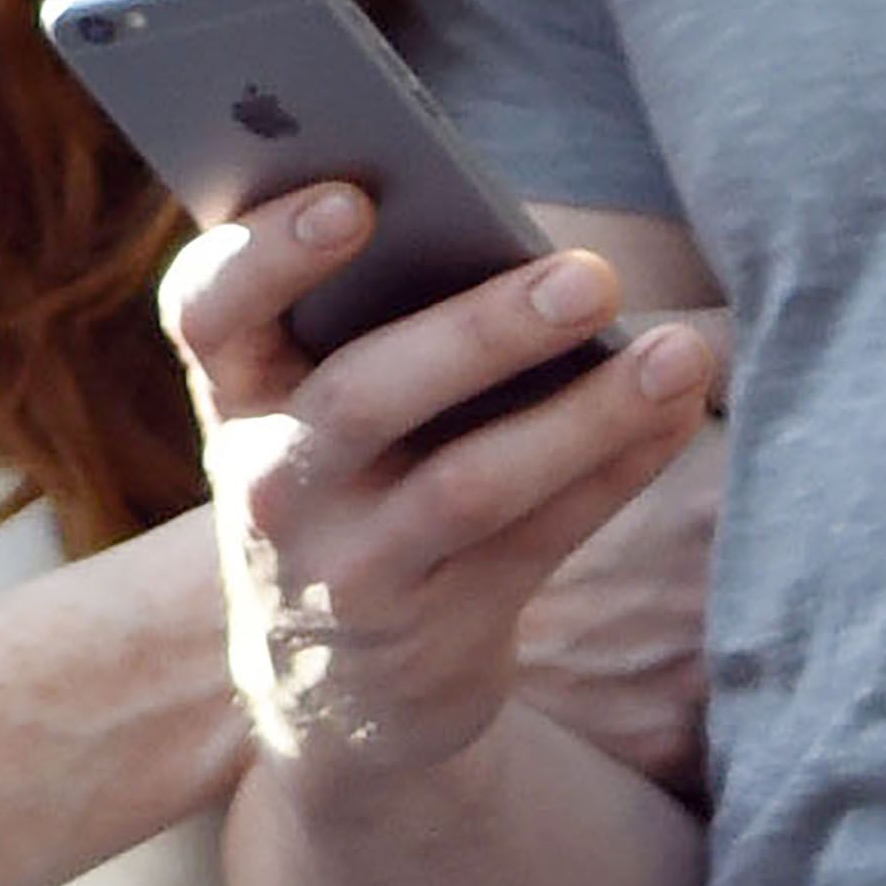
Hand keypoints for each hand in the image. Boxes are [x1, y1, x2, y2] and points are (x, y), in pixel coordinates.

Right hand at [163, 186, 715, 789]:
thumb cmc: (353, 478)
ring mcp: (347, 567)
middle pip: (362, 398)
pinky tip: (676, 412)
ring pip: (467, 487)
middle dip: (482, 332)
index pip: (208, 311)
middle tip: (590, 276)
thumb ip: (382, 321)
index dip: (267, 254)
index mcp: (238, 391)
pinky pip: (539, 540)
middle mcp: (272, 481)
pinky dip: (615, 469)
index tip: (354, 200)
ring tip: (676, 356)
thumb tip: (535, 239)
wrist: (337, 684)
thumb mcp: (319, 410)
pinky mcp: (432, 628)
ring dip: (583, 416)